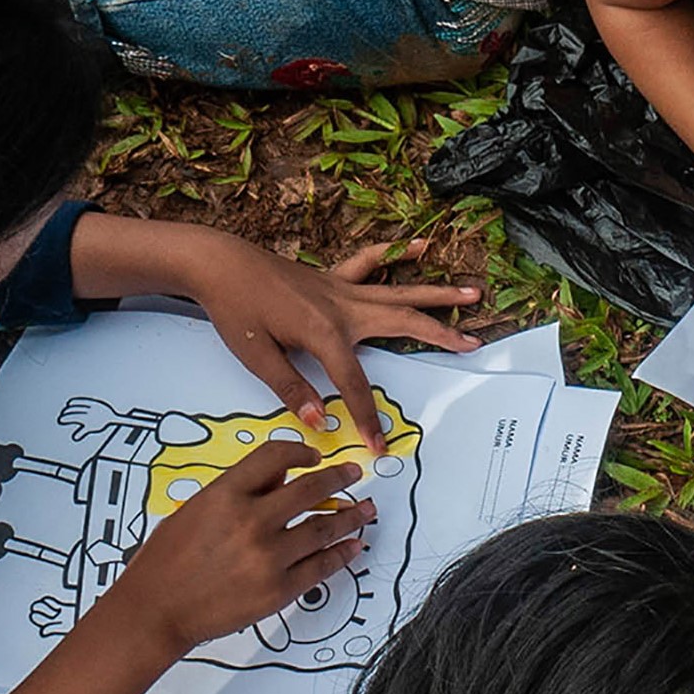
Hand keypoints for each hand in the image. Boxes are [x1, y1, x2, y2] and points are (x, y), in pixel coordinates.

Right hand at [99, 440, 369, 654]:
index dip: (300, 452)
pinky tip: (353, 545)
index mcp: (225, 494)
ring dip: (350, 516)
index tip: (314, 457)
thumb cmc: (166, 562)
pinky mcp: (280, 589)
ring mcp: (269, 556)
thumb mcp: (195, 510)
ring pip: (324, 527)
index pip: (275, 457)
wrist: (156, 609)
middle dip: (338, 478)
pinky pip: (323, 566)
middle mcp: (251, 521)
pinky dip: (343, 553)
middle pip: (310, 489)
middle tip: (352, 474)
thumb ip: (237, 492)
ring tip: (365, 510)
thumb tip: (279, 477)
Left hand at [173, 234, 482, 448]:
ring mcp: (342, 289)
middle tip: (474, 344)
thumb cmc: (234, 308)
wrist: (218, 263)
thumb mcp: (256, 355)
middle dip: (440, 335)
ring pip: (400, 292)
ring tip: (473, 292)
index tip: (379, 446)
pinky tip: (422, 246)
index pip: (354, 383)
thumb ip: (291, 388)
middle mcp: (343, 308)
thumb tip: (319, 421)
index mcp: (325, 333)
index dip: (367, 417)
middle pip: (403, 323)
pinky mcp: (332, 278)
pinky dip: (397, 254)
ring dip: (438, 293)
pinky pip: (371, 264)